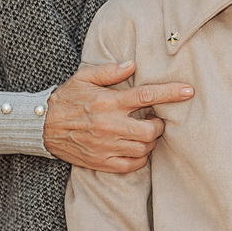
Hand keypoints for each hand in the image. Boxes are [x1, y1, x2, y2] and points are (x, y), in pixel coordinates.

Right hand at [43, 61, 193, 171]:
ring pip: (143, 150)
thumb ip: (109, 71)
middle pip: (150, 131)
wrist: (42, 127)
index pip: (147, 95)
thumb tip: (132, 64)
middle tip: (157, 119)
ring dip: (151, 142)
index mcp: (109, 102)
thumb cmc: (66, 98)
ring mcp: (105, 146)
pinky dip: (140, 159)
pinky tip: (137, 149)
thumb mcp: (84, 77)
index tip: (189, 91)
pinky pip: (130, 166)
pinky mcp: (100, 162)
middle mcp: (110, 125)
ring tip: (146, 133)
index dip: (171, 93)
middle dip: (160, 125)